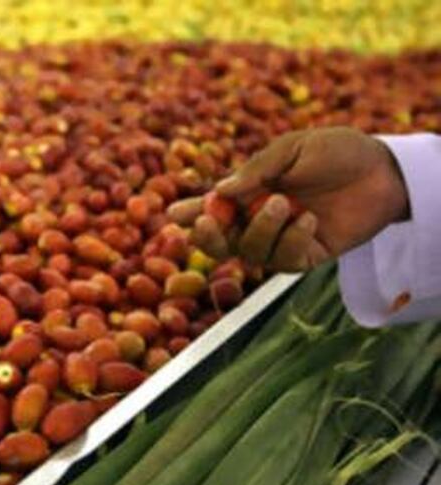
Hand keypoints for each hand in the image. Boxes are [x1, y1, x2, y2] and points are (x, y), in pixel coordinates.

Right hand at [169, 127, 408, 270]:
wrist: (383, 170)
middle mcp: (258, 221)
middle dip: (207, 236)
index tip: (174, 215)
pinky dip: (291, 240)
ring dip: (260, 230)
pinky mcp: (305, 257)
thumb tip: (220, 192)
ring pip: (249, 252)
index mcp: (248, 193)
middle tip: (211, 221)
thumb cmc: (335, 152)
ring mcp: (280, 241)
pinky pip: (284, 261)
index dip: (190, 215)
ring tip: (284, 203)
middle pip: (219, 243)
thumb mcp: (292, 150)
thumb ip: (257, 172)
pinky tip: (309, 220)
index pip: (211, 209)